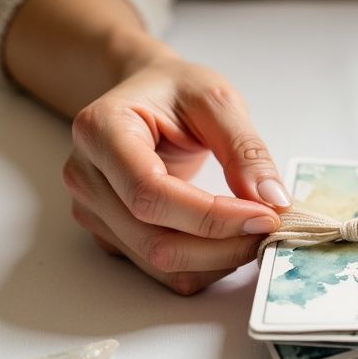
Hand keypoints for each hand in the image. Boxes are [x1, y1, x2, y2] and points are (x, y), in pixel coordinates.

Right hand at [62, 52, 290, 294]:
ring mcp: (93, 211)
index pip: (152, 194)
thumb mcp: (216, 99)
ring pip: (159, 263)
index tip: (265, 214)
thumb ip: (245, 148)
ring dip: (217, 260)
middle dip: (223, 245)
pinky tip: (228, 240)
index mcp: (101, 131)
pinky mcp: (109, 234)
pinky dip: (203, 264)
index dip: (212, 216)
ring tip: (253, 233)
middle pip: (154, 240)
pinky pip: (160, 268)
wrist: (144, 92)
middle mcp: (86, 177)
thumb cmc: (174, 90)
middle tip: (270, 228)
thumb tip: (272, 199)